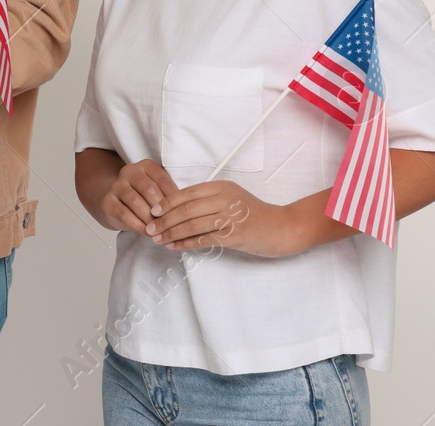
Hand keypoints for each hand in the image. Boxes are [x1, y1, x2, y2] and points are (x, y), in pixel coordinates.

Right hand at [101, 159, 178, 234]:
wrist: (117, 202)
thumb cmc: (144, 198)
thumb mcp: (158, 191)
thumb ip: (169, 195)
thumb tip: (186, 208)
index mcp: (146, 166)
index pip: (162, 179)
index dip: (174, 197)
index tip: (183, 212)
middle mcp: (129, 172)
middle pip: (149, 190)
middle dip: (162, 209)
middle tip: (172, 224)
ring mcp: (116, 185)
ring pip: (136, 202)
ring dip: (150, 219)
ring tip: (160, 230)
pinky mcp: (107, 201)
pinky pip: (124, 214)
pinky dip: (138, 225)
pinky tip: (147, 232)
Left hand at [147, 180, 299, 256]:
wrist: (284, 227)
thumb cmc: (256, 214)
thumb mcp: (232, 198)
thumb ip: (210, 200)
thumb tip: (180, 208)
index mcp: (221, 186)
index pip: (187, 193)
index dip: (167, 203)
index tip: (153, 211)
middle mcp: (224, 198)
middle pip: (186, 209)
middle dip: (164, 220)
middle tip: (150, 229)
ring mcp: (230, 216)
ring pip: (192, 224)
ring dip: (171, 233)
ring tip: (158, 240)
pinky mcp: (235, 234)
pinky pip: (204, 239)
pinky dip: (186, 243)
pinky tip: (175, 247)